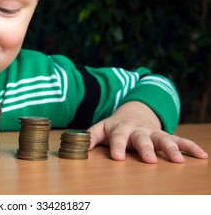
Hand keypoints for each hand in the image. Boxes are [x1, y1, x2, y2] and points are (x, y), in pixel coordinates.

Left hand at [88, 101, 207, 162]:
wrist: (134, 112)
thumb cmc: (114, 126)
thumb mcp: (100, 128)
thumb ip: (89, 137)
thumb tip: (74, 148)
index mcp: (120, 129)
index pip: (118, 138)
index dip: (118, 147)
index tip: (118, 158)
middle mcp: (138, 130)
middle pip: (142, 139)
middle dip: (146, 148)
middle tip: (150, 160)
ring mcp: (153, 132)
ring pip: (163, 139)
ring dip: (171, 148)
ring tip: (178, 160)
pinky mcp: (165, 134)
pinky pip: (180, 139)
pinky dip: (190, 147)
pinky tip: (201, 155)